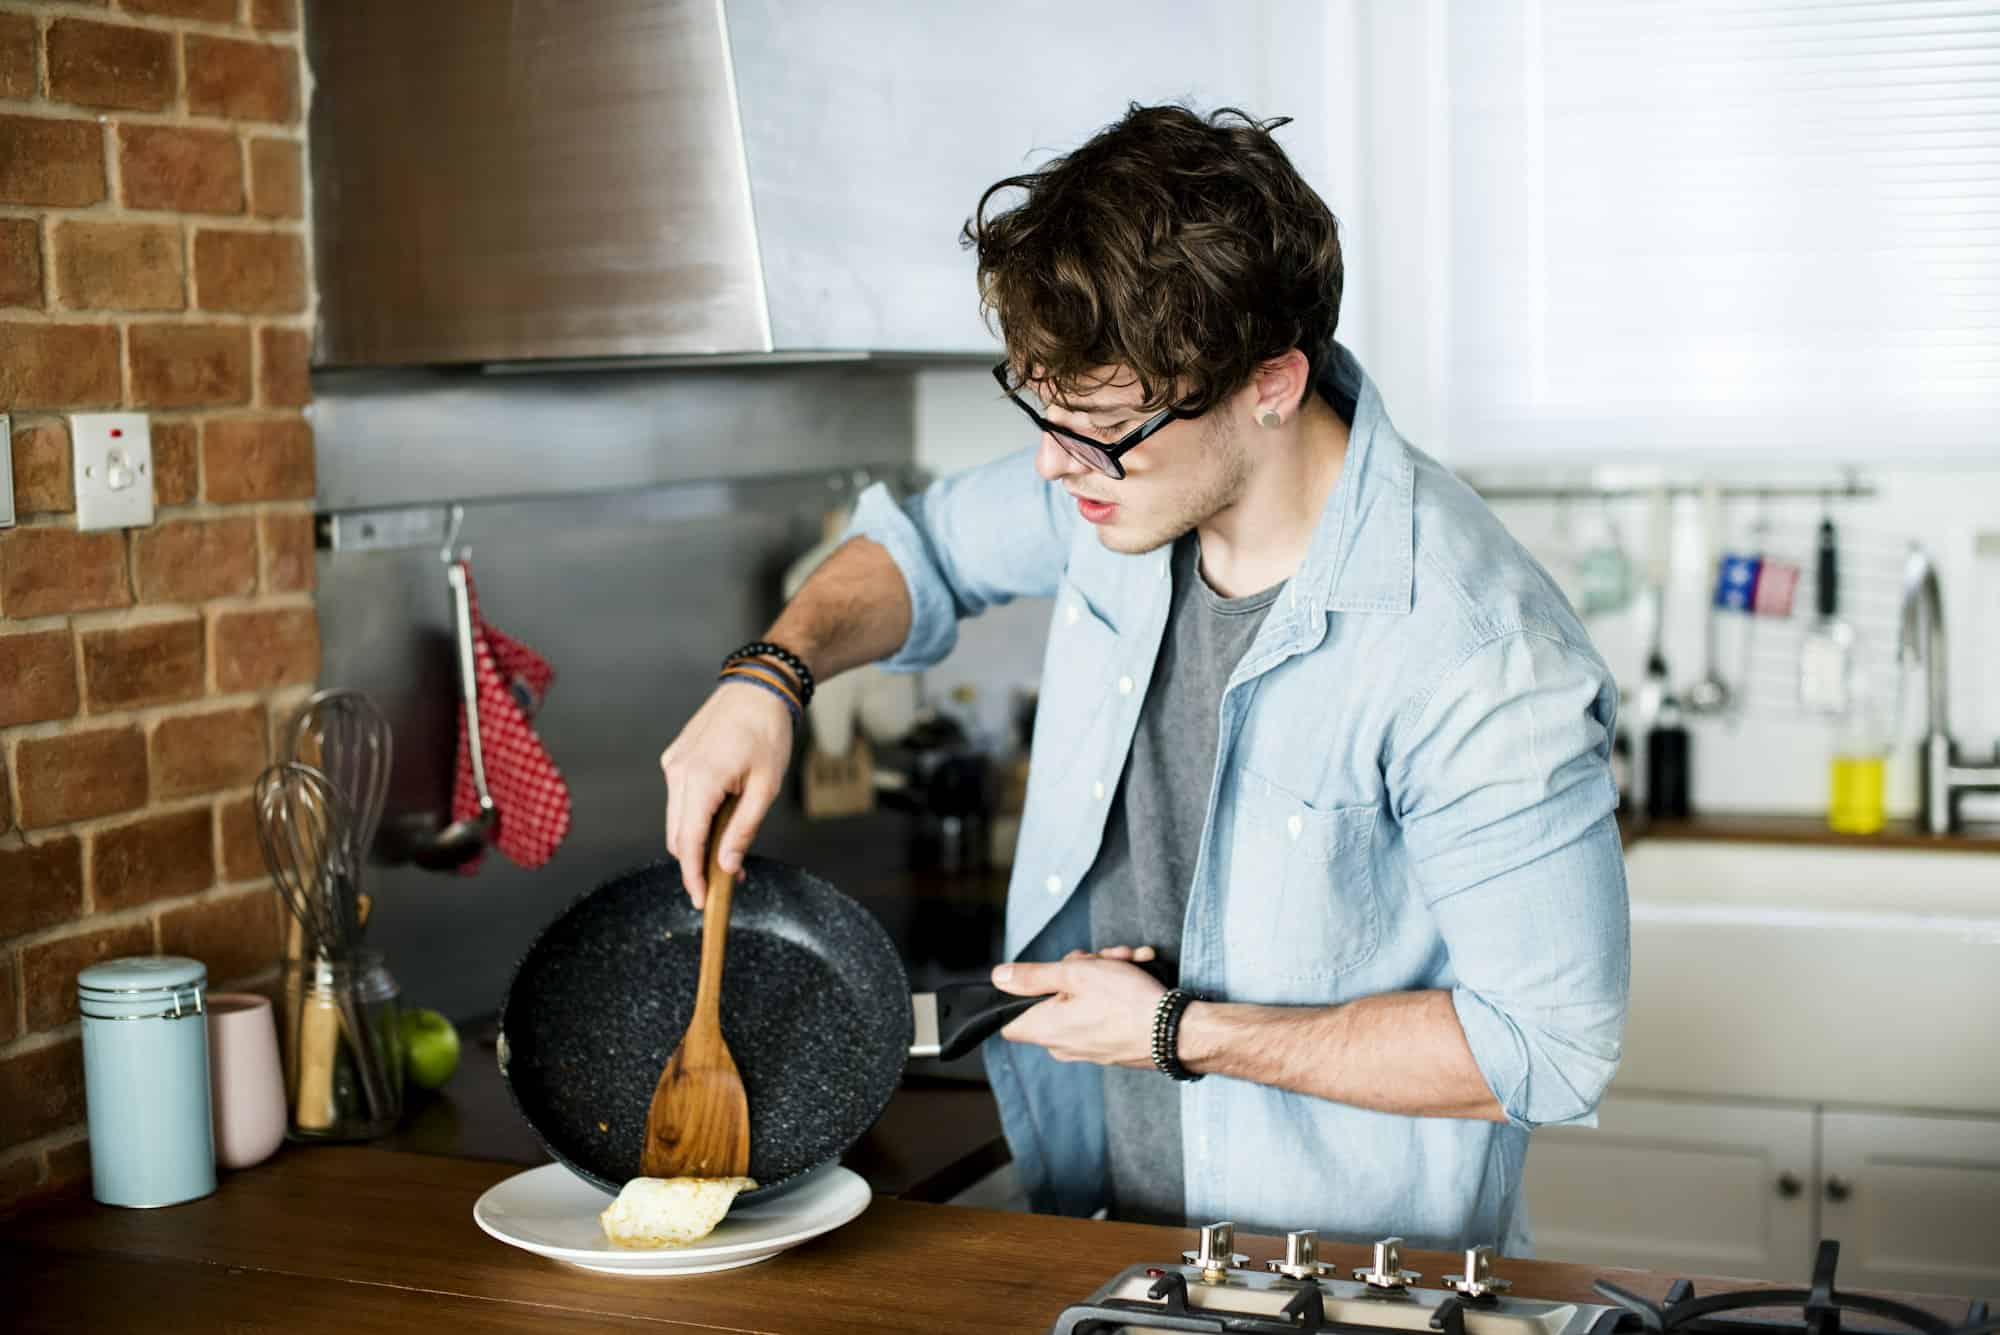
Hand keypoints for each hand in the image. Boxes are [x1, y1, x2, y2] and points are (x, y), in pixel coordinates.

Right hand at [659, 678, 793, 906]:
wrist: (758, 687)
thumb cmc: (767, 732)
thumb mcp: (765, 787)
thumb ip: (743, 829)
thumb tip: (727, 866)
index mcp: (701, 780)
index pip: (688, 843)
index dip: (693, 876)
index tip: (701, 901)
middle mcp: (678, 773)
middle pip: (677, 836)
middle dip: (696, 862)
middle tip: (727, 879)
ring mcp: (673, 764)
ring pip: (677, 818)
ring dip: (696, 838)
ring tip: (729, 849)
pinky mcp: (676, 758)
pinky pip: (680, 798)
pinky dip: (695, 815)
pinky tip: (720, 818)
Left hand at [990, 947, 1167, 1068]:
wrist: (1178, 1032)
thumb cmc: (1127, 1003)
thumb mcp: (1076, 974)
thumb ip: (1033, 975)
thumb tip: (999, 977)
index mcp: (1045, 1029)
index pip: (1007, 1019)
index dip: (1020, 991)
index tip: (1042, 974)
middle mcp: (1062, 1044)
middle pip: (1053, 998)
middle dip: (1077, 970)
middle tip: (1100, 958)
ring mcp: (1087, 1046)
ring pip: (1083, 999)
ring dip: (1104, 973)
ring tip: (1128, 959)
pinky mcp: (1111, 1044)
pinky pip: (1104, 1011)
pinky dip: (1119, 989)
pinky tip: (1139, 968)